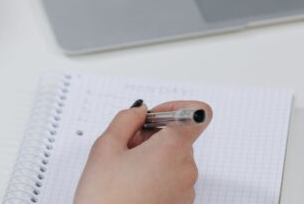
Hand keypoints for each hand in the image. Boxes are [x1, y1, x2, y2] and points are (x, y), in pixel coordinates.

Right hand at [75, 100, 211, 203]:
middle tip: (126, 148)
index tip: (155, 115)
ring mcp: (186, 189)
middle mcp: (187, 168)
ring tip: (125, 171)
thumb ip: (126, 119)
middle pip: (179, 137)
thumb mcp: (106, 146)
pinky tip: (132, 185)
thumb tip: (139, 112)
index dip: (176, 108)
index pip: (198, 113)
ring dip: (153, 157)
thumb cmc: (105, 196)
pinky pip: (172, 179)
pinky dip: (156, 176)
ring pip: (174, 159)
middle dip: (153, 136)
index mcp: (173, 148)